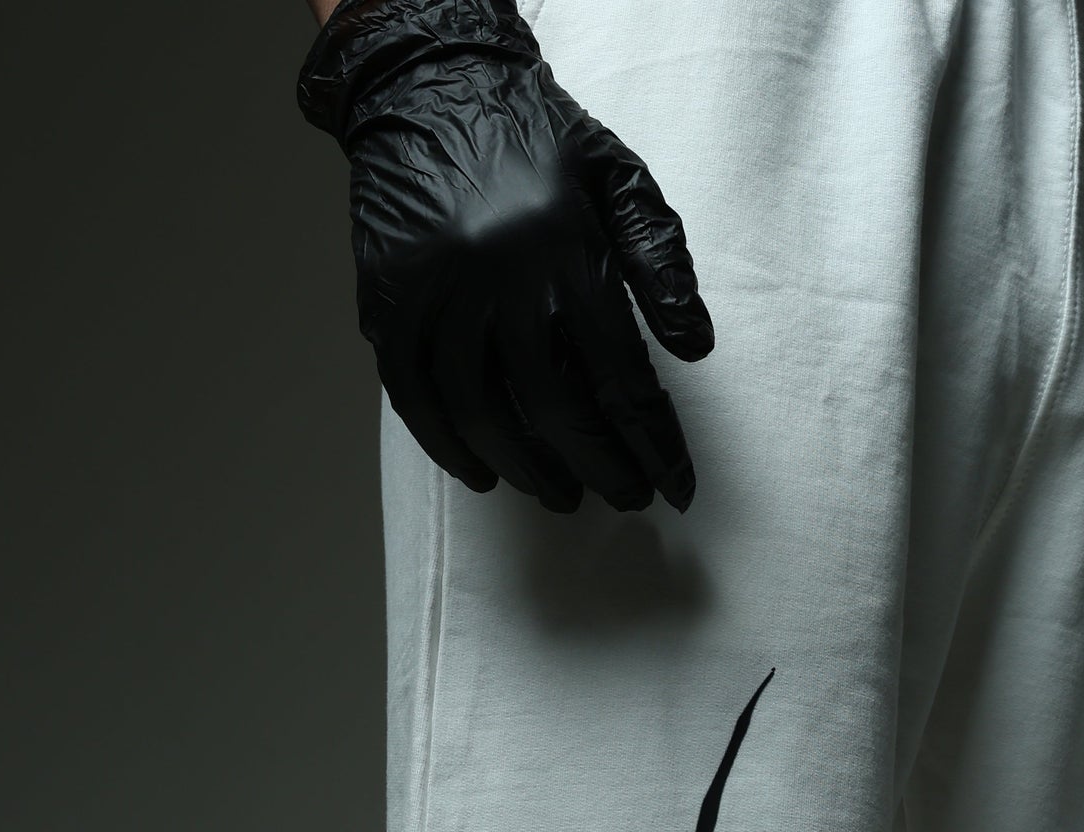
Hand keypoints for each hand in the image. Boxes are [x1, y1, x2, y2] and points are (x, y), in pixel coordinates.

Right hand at [300, 0, 712, 512]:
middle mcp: (498, 274)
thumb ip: (660, 257)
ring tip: (560, 494)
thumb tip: (695, 347)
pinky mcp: (388, 300)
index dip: (653, 443)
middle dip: (599, 466)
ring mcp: (436, 291)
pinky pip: (414, 397)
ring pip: (483, 411)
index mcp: (564, 246)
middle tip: (624, 497)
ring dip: (527, 468)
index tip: (675, 487)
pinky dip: (448, 445)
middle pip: (555, 406)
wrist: (428, 83)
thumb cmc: (534, 137)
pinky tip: (483, 472)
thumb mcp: (616, 175)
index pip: (621, 374)